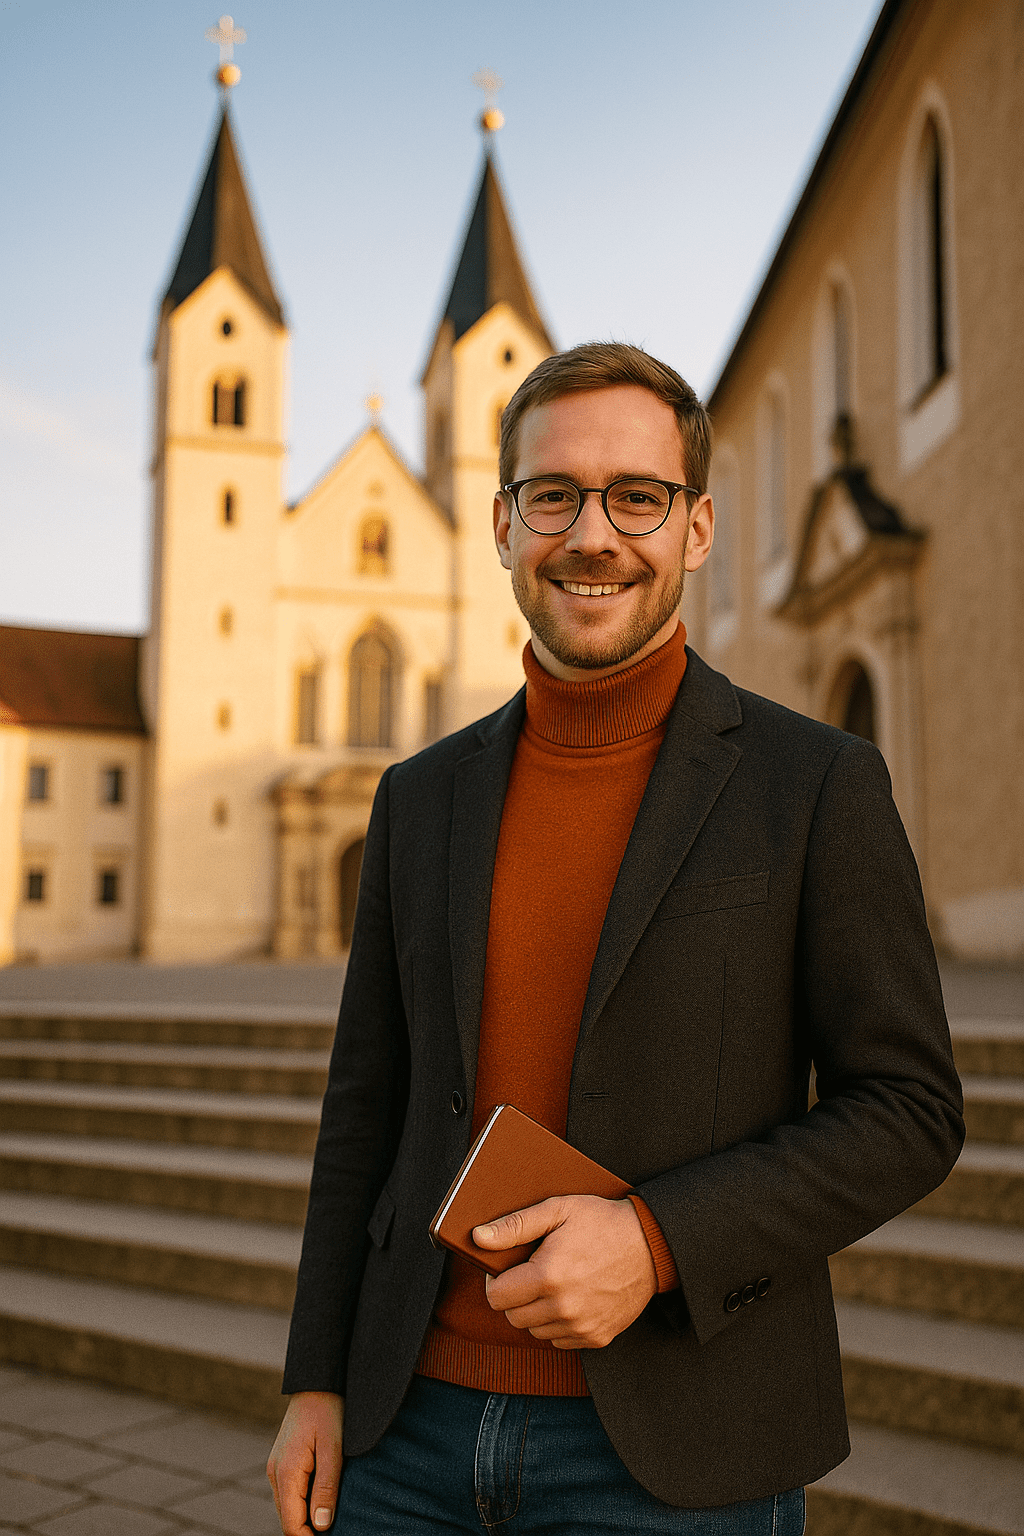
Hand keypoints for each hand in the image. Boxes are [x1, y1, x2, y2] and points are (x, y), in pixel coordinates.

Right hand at [267, 1391, 343, 1533]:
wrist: (317, 1382)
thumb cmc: (329, 1411)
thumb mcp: (334, 1449)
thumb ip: (326, 1487)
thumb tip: (321, 1525)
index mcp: (286, 1472)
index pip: (291, 1525)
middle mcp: (275, 1473)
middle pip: (288, 1519)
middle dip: (309, 1530)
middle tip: (337, 1528)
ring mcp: (276, 1467)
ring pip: (289, 1507)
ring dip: (307, 1516)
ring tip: (333, 1515)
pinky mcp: (282, 1462)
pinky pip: (290, 1493)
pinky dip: (304, 1501)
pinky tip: (324, 1497)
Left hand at [475, 1195, 656, 1348]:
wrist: (652, 1244)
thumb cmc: (602, 1222)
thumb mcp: (558, 1210)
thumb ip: (515, 1225)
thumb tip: (478, 1238)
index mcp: (548, 1276)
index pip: (497, 1298)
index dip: (496, 1282)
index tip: (507, 1269)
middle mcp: (563, 1308)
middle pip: (513, 1318)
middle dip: (515, 1297)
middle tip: (531, 1274)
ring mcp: (581, 1326)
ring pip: (535, 1331)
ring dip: (536, 1312)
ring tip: (553, 1284)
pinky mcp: (597, 1337)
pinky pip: (561, 1340)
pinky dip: (559, 1324)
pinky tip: (572, 1298)